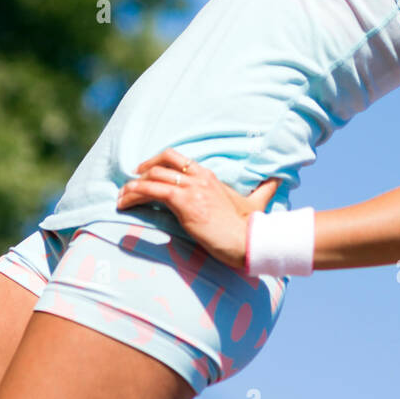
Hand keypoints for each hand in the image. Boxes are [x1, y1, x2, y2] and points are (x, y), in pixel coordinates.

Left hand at [116, 148, 281, 269]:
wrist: (250, 240)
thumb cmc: (251, 226)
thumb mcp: (257, 203)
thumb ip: (265, 190)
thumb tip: (278, 181)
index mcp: (210, 176)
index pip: (177, 158)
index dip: (157, 162)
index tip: (144, 172)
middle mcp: (199, 177)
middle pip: (161, 163)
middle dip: (141, 172)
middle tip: (129, 185)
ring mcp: (191, 188)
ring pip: (152, 177)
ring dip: (132, 187)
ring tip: (121, 198)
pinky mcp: (184, 202)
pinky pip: (152, 191)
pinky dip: (134, 195)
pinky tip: (125, 203)